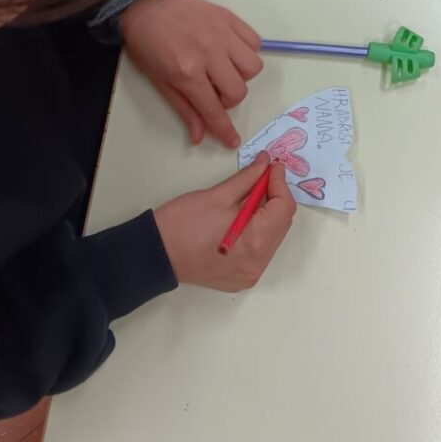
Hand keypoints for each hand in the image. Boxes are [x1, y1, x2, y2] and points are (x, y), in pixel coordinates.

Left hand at [121, 0, 261, 147]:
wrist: (146, 5)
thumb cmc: (148, 44)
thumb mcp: (159, 81)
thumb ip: (184, 108)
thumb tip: (199, 136)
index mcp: (186, 71)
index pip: (213, 108)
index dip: (225, 129)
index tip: (233, 140)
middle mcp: (209, 53)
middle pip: (239, 90)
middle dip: (229, 99)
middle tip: (214, 91)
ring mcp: (222, 33)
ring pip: (253, 66)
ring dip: (241, 75)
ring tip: (224, 69)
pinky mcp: (229, 18)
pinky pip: (255, 41)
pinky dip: (247, 51)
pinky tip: (230, 52)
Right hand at [154, 154, 295, 290]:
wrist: (156, 254)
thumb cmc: (183, 224)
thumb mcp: (218, 195)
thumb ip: (247, 178)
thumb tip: (265, 164)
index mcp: (255, 241)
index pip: (284, 208)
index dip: (280, 183)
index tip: (272, 166)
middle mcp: (258, 262)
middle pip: (281, 224)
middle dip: (276, 197)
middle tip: (263, 176)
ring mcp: (250, 273)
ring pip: (272, 237)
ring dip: (268, 215)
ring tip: (252, 196)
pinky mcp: (240, 277)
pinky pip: (260, 250)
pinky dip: (258, 232)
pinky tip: (244, 218)